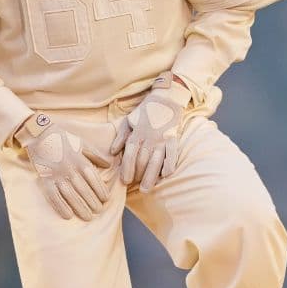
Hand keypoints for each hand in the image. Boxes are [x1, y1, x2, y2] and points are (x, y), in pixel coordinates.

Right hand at [17, 113, 111, 219]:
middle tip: (99, 211)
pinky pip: (53, 196)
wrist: (39, 134)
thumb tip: (109, 165)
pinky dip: (61, 207)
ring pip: (71, 195)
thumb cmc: (62, 139)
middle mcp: (70, 169)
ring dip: (80, 208)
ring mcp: (57, 175)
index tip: (106, 199)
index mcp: (80, 160)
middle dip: (93, 202)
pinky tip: (68, 216)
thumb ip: (95, 155)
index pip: (94, 179)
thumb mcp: (82, 143)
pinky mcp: (45, 179)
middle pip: (84, 189)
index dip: (101, 190)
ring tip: (88, 217)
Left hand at [110, 73, 190, 191]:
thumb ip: (120, 137)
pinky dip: (169, 165)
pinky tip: (165, 175)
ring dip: (151, 176)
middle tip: (136, 188)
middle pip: (142, 161)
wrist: (166, 98)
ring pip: (156, 161)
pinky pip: (172, 154)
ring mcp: (162, 139)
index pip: (130, 154)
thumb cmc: (146, 111)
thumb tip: (112, 152)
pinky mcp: (173, 138)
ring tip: (147, 189)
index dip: (127, 169)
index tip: (125, 181)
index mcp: (137, 133)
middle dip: (138, 176)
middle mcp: (149, 137)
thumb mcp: (129, 120)